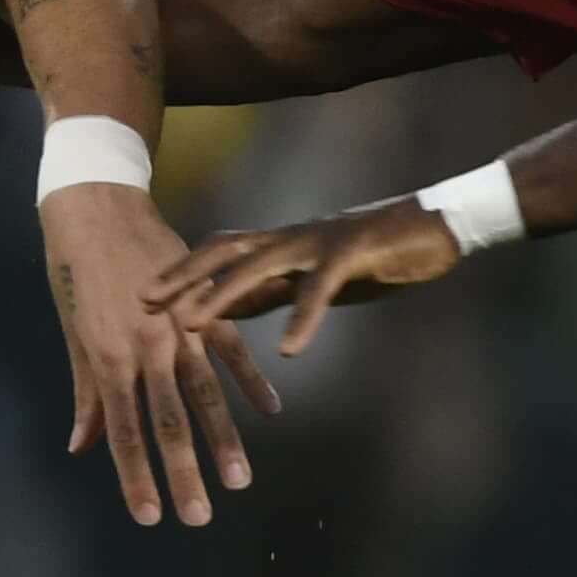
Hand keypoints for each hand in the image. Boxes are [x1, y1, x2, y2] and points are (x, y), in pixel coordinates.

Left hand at [38, 181, 275, 528]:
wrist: (97, 209)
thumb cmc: (75, 276)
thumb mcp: (76, 336)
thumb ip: (88, 396)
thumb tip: (82, 449)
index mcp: (107, 359)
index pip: (124, 433)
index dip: (136, 478)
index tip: (150, 517)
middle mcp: (145, 347)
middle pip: (168, 423)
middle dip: (183, 475)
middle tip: (199, 518)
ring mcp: (179, 325)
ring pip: (206, 394)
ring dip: (223, 441)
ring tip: (239, 481)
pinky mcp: (203, 303)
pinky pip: (231, 349)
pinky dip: (250, 382)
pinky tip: (269, 412)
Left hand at [152, 195, 463, 357]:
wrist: (439, 226)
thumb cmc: (376, 255)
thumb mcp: (312, 278)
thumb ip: (272, 292)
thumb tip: (224, 314)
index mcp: (281, 242)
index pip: (217, 251)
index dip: (178, 270)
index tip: (137, 293)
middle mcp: (291, 237)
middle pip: (223, 250)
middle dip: (181, 276)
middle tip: (142, 303)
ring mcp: (319, 241)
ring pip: (259, 265)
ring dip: (220, 296)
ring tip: (188, 327)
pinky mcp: (353, 252)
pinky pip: (322, 287)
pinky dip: (303, 318)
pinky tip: (290, 351)